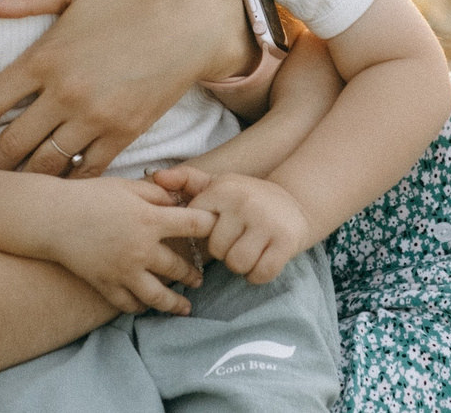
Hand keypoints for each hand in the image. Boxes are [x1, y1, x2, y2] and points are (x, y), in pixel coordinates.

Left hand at [0, 0, 256, 174]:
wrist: (194, 18)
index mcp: (46, 57)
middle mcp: (66, 94)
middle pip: (10, 146)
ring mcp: (96, 118)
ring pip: (45, 166)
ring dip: (21, 183)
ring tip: (1, 196)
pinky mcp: (125, 134)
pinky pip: (87, 171)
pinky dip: (67, 185)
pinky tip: (52, 194)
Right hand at [38, 178, 214, 315]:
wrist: (53, 218)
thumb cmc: (90, 196)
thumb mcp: (127, 186)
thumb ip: (156, 194)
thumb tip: (178, 202)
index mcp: (149, 220)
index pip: (194, 225)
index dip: (209, 226)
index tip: (216, 230)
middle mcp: (141, 249)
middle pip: (179, 267)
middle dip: (193, 273)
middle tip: (199, 278)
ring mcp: (124, 271)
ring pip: (158, 296)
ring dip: (175, 302)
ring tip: (185, 306)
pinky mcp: (106, 285)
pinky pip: (129, 304)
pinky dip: (140, 307)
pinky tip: (147, 306)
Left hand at [149, 167, 310, 283]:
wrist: (295, 202)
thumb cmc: (246, 197)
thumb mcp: (218, 184)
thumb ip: (186, 180)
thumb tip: (154, 176)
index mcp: (224, 189)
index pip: (195, 225)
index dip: (205, 232)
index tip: (219, 225)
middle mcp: (245, 203)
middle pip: (217, 250)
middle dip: (225, 251)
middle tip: (237, 239)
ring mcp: (267, 223)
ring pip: (236, 264)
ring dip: (240, 265)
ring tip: (248, 249)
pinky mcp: (285, 243)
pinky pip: (259, 274)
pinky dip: (257, 274)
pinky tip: (261, 259)